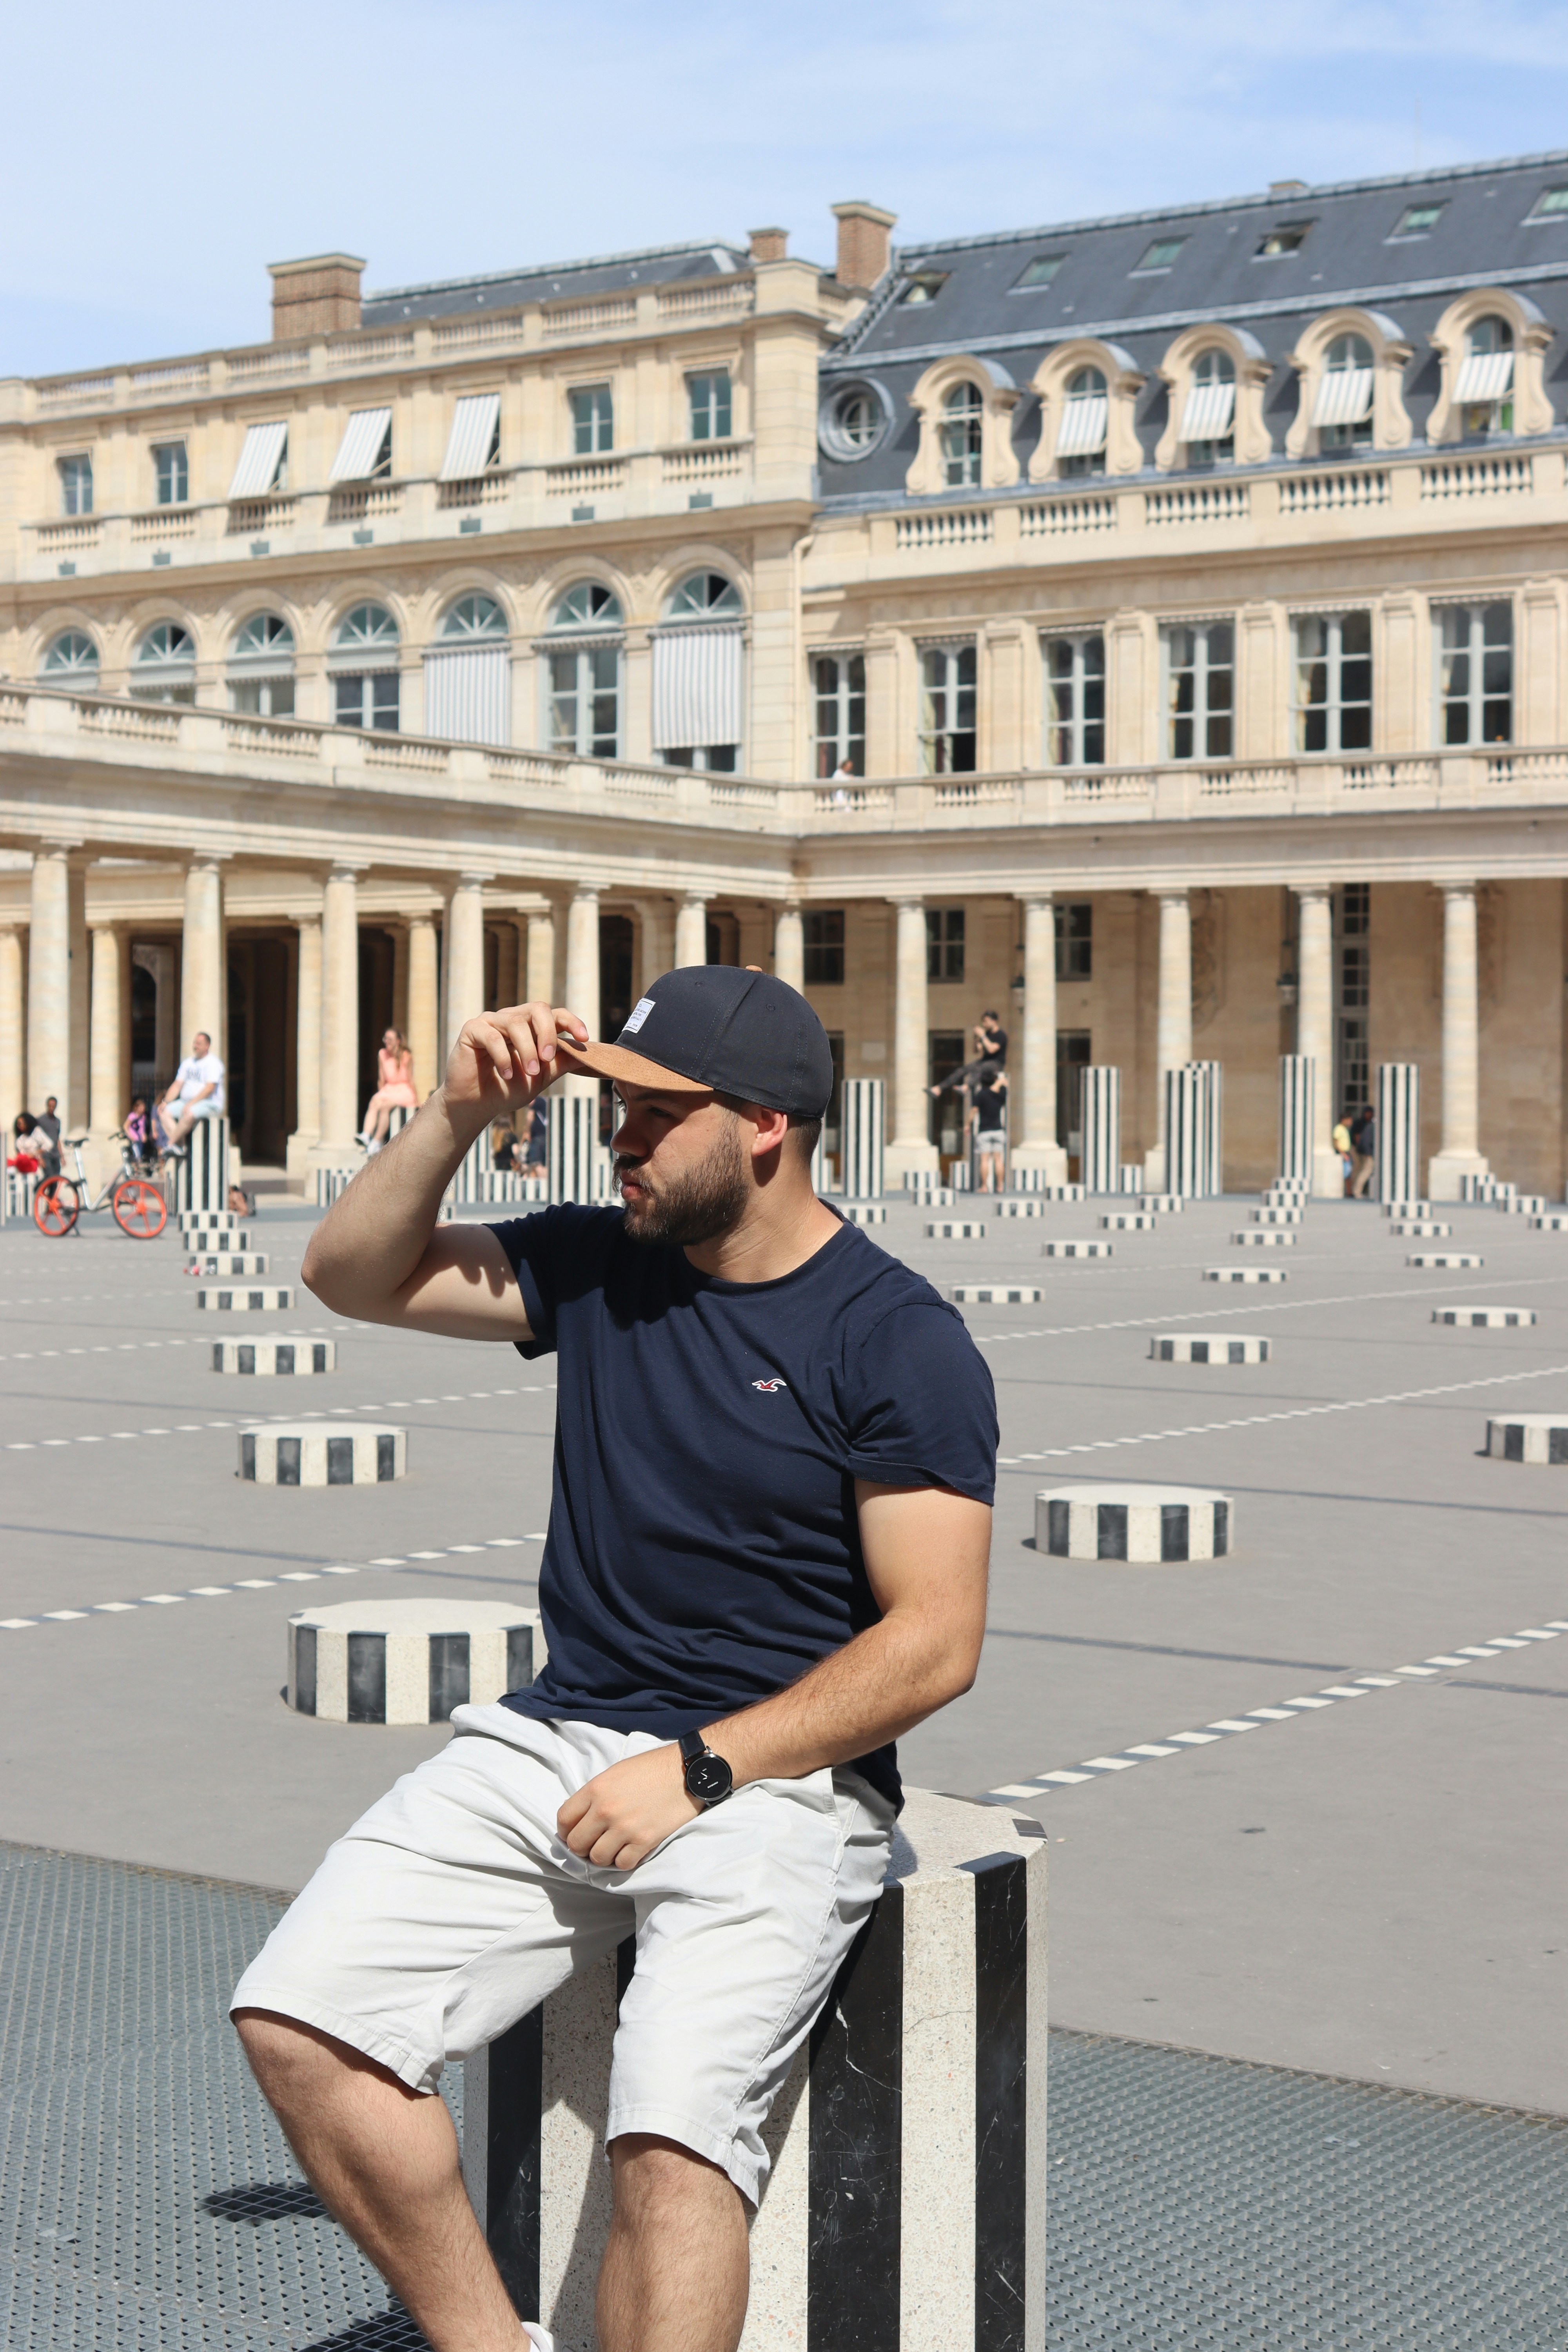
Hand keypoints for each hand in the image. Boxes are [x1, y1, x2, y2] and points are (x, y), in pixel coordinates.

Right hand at [442, 1001, 589, 1118]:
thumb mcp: (541, 1076)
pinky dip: (503, 1057)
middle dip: (547, 1033)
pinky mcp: (472, 1029)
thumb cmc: (508, 1088)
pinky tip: (507, 1075)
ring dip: (527, 1050)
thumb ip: (561, 1062)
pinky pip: (492, 1036)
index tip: (584, 1037)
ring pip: (516, 1022)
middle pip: (537, 1009)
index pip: (555, 1014)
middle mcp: (512, 1019)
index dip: (571, 1021)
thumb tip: (590, 1053)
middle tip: (547, 1058)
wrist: (476, 1104)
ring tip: (529, 1073)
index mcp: (531, 1027)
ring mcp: (492, 1021)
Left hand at [557, 1743, 700, 1870]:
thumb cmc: (652, 1768)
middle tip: (593, 1844)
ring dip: (603, 1855)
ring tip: (613, 1847)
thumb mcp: (616, 1773)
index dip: (566, 1831)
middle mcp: (606, 1809)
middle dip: (581, 1847)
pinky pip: (622, 1864)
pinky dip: (623, 1860)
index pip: (564, 1819)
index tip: (573, 1834)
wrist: (686, 1771)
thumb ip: (595, 1795)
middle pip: (576, 1844)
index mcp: (596, 1789)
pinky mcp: (644, 1840)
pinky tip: (630, 1850)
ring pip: (598, 1858)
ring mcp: (625, 1827)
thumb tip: (581, 1818)